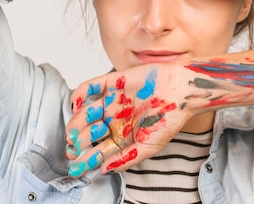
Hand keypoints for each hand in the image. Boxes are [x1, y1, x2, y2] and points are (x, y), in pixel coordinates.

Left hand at [65, 64, 194, 176]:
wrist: (181, 90)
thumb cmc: (170, 117)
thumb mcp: (150, 146)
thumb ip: (127, 158)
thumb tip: (104, 170)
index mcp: (123, 136)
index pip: (100, 150)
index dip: (87, 159)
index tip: (76, 167)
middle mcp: (115, 119)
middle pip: (90, 132)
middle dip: (78, 142)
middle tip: (72, 148)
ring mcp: (113, 101)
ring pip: (87, 112)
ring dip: (76, 122)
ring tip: (72, 131)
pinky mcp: (113, 82)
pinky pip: (91, 87)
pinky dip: (80, 94)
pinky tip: (77, 104)